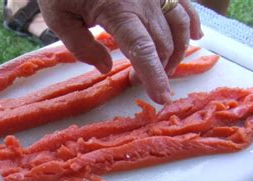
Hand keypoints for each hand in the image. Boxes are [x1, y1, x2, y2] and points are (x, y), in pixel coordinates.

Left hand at [38, 0, 202, 103]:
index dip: (154, 76)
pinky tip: (194, 38)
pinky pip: (184, 5)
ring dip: (175, 53)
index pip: (143, 50)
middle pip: (163, 43)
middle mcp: (144, 0)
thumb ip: (81, 46)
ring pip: (180, 27)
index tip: (162, 98)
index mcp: (118, 9)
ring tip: (161, 68)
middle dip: (156, 70)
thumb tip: (107, 68)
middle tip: (135, 81)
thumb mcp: (58, 16)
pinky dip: (192, 23)